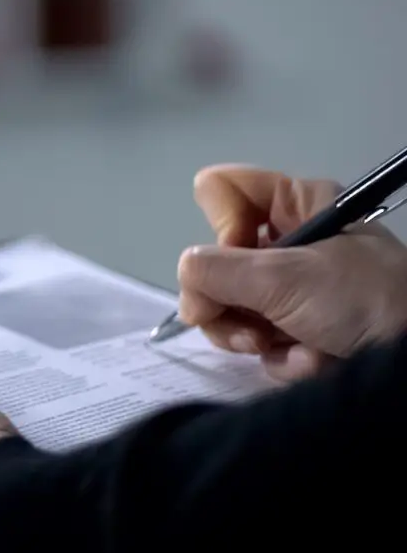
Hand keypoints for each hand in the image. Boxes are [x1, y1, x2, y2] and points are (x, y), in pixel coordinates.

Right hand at [180, 165, 406, 380]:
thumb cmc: (365, 301)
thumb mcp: (285, 278)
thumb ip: (213, 272)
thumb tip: (186, 280)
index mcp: (299, 205)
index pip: (222, 192)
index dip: (222, 227)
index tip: (244, 260)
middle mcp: (293, 242)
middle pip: (217, 259)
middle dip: (227, 301)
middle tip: (249, 326)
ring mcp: (296, 289)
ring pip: (231, 306)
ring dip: (252, 336)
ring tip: (284, 347)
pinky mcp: (303, 331)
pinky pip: (261, 339)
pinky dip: (284, 357)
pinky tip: (314, 360)